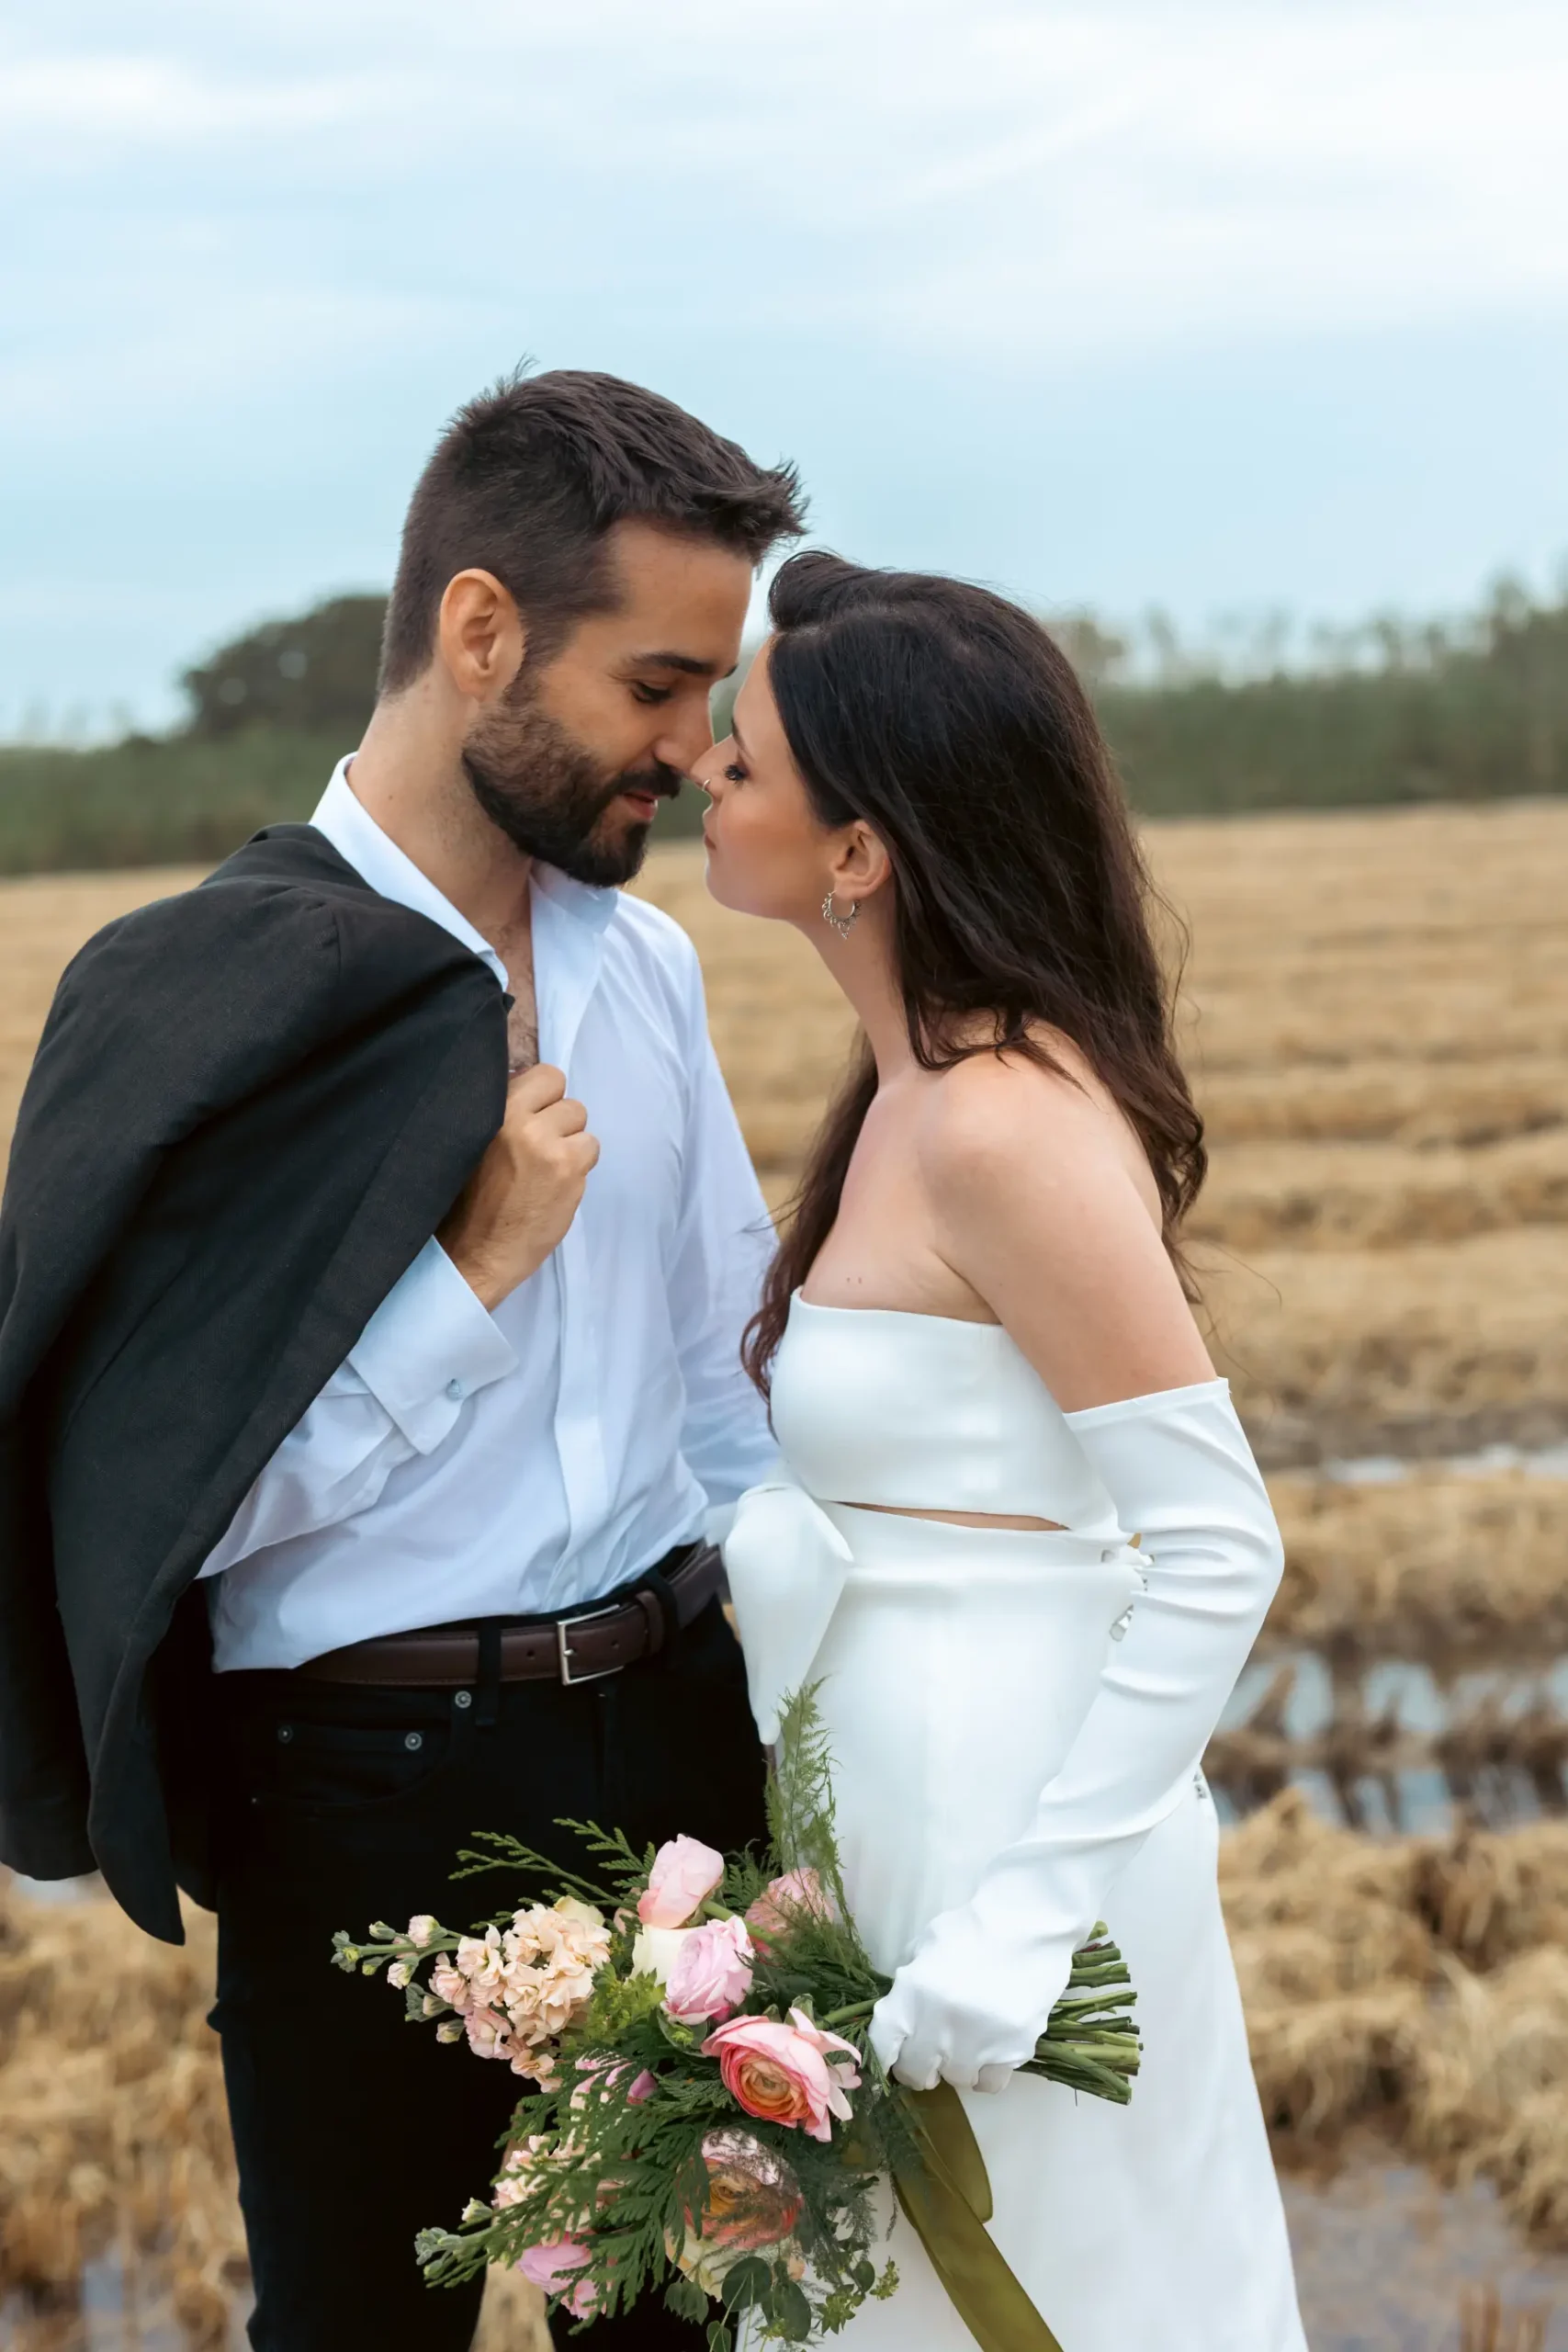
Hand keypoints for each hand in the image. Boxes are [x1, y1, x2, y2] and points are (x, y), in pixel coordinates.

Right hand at [438, 1063, 597, 1308]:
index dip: (543, 1097)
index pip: (544, 1074)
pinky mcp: (568, 1170)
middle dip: (557, 1120)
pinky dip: (578, 1167)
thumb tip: (527, 1084)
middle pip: (566, 1097)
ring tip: (545, 1170)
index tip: (532, 1118)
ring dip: (570, 1144)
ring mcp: (547, 1144)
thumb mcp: (470, 1141)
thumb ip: (500, 1112)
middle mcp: (519, 1120)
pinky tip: (554, 1186)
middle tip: (538, 1149)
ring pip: (581, 1123)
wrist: (473, 1253)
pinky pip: (590, 1150)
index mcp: (492, 1109)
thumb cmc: (465, 1201)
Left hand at [868, 1900, 1074, 2095]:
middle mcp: (938, 2027)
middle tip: (931, 2057)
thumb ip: (909, 1985)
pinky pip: (989, 2082)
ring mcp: (976, 2044)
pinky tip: (992, 2050)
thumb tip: (902, 2016)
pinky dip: (987, 2072)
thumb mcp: (925, 1947)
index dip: (884, 2057)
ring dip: (956, 2066)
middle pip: (915, 2073)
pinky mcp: (1012, 2052)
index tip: (893, 2059)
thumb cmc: (973, 1928)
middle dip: (919, 2067)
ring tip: (968, 2042)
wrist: (1029, 1923)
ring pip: (955, 2080)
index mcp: (911, 1995)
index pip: (881, 2047)